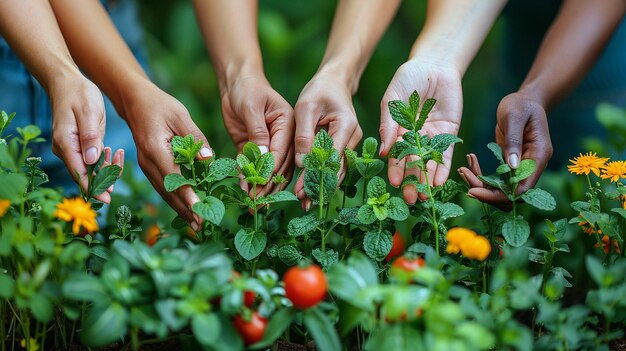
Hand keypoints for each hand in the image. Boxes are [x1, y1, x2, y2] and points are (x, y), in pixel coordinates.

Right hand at [50, 75, 122, 202]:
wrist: (68, 83)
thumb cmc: (79, 94)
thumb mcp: (88, 112)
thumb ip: (90, 137)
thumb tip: (92, 161)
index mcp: (65, 143)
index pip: (78, 173)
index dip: (93, 188)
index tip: (106, 198)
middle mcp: (65, 150)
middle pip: (85, 175)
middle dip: (104, 178)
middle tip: (120, 170)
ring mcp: (72, 149)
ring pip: (90, 169)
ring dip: (106, 168)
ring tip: (118, 154)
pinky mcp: (80, 146)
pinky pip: (92, 161)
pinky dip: (104, 161)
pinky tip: (114, 153)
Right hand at [123, 82, 211, 228]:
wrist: (135, 101)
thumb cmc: (160, 105)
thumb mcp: (180, 115)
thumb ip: (196, 137)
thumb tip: (209, 159)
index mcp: (155, 149)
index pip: (174, 177)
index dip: (187, 195)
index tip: (199, 210)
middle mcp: (147, 161)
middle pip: (168, 191)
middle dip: (185, 209)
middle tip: (202, 226)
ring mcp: (145, 166)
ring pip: (164, 192)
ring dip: (179, 209)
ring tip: (195, 224)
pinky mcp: (148, 166)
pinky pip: (161, 187)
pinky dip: (173, 199)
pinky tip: (184, 209)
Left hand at [220, 73, 294, 194]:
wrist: (236, 80)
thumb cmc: (247, 87)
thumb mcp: (251, 106)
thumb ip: (257, 131)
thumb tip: (262, 156)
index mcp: (289, 124)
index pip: (283, 150)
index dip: (273, 169)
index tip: (263, 185)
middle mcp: (284, 136)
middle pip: (280, 165)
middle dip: (269, 185)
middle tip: (258, 203)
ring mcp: (271, 143)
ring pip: (270, 170)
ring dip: (261, 187)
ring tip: (253, 204)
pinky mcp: (256, 147)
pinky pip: (254, 166)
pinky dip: (249, 178)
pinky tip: (243, 190)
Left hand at [293, 70, 362, 207]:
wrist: (334, 83)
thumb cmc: (319, 91)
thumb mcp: (305, 107)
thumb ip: (304, 134)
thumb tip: (302, 163)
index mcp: (346, 126)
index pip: (332, 157)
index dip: (317, 175)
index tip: (302, 190)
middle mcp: (354, 137)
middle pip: (337, 168)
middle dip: (320, 186)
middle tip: (304, 203)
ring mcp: (351, 143)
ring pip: (338, 170)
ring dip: (322, 186)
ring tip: (305, 202)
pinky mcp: (345, 147)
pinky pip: (335, 165)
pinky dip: (324, 178)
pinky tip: (311, 190)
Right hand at [379, 59, 462, 203]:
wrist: (434, 64)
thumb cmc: (408, 79)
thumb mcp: (392, 99)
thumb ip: (388, 124)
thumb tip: (385, 152)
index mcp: (396, 132)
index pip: (395, 156)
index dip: (396, 169)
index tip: (395, 182)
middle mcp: (414, 139)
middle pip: (412, 165)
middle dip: (411, 182)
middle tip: (410, 198)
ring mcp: (432, 138)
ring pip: (428, 164)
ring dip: (426, 181)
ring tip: (424, 196)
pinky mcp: (449, 135)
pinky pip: (445, 156)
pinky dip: (442, 169)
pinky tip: (438, 182)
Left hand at [459, 92, 552, 206]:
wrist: (524, 100)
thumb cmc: (520, 105)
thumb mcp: (514, 117)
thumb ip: (513, 140)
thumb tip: (511, 166)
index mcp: (539, 155)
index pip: (522, 187)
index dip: (500, 195)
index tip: (475, 191)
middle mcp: (533, 166)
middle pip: (512, 193)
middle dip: (487, 192)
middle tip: (464, 179)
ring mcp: (522, 167)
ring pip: (502, 189)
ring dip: (482, 185)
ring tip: (463, 171)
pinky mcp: (511, 165)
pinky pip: (497, 180)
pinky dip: (482, 176)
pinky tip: (468, 165)